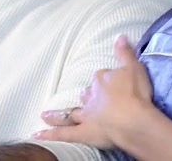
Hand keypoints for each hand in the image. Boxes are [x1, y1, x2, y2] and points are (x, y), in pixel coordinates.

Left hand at [34, 36, 154, 148]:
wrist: (133, 120)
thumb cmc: (135, 93)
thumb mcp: (134, 68)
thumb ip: (125, 53)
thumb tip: (119, 36)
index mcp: (102, 80)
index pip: (101, 77)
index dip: (107, 80)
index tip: (113, 82)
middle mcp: (91, 96)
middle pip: (86, 94)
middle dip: (85, 96)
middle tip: (84, 98)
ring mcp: (86, 114)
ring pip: (70, 113)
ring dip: (58, 114)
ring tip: (45, 115)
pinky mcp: (85, 133)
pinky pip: (64, 134)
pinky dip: (50, 135)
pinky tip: (37, 135)